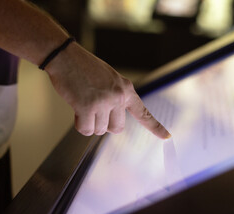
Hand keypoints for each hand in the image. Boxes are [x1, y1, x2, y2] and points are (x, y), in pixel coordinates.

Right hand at [45, 42, 170, 138]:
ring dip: (90, 123)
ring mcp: (103, 102)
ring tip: (83, 105)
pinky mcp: (87, 107)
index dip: (155, 127)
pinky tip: (76, 109)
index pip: (143, 113)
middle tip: (94, 112)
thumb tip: (113, 121)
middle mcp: (118, 97)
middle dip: (105, 124)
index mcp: (126, 89)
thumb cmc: (85, 68)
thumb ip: (117, 97)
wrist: (66, 57)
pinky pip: (85, 130)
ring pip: (99, 130)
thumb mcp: (110, 79)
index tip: (167, 137)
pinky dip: (80, 125)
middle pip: (117, 128)